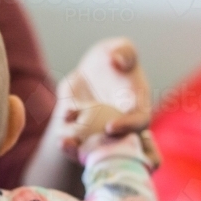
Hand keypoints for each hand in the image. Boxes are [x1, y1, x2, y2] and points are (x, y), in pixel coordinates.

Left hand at [58, 37, 152, 156]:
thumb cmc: (112, 58)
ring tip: (65, 142)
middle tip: (86, 145)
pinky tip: (61, 141)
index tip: (110, 127)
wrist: (90, 73)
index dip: (128, 126)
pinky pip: (79, 148)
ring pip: (96, 151)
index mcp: (137, 106)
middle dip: (103, 149)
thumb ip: (125, 52)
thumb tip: (118, 60)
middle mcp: (123, 126)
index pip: (139, 121)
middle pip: (119, 146)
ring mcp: (103, 135)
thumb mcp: (121, 48)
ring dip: (80, 151)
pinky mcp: (85, 137)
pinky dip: (70, 148)